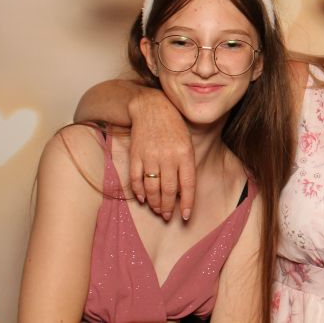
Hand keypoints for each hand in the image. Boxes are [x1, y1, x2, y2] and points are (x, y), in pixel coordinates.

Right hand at [127, 89, 193, 220]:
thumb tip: (182, 190)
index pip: (187, 185)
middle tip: (168, 216)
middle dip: (168, 207)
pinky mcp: (136, 155)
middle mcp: (168, 157)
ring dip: (154, 202)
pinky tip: (143, 199)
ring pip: (152, 187)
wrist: (152, 107)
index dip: (187, 203)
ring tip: (157, 210)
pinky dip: (139, 192)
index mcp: (185, 154)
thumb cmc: (174, 126)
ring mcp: (150, 156)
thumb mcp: (187, 143)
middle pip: (168, 190)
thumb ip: (185, 165)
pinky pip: (136, 179)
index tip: (186, 216)